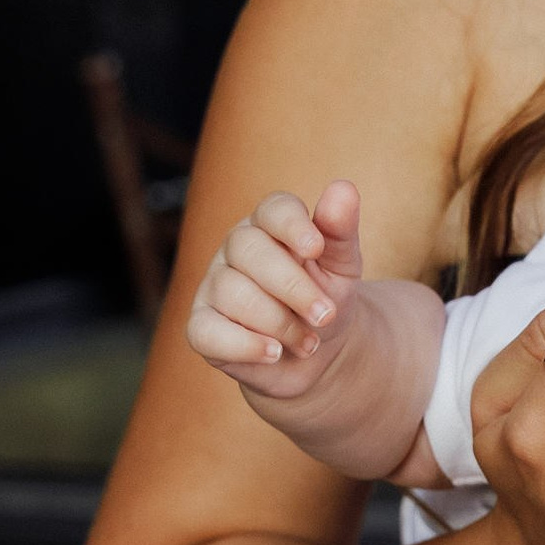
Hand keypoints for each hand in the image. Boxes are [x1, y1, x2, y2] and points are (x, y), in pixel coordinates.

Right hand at [184, 179, 424, 477]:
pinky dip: (244, 345)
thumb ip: (340, 229)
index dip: (292, 225)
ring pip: (232, 293)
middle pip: (248, 250)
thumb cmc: (326, 299)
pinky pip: (207, 332)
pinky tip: (274, 353)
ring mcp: (214, 286)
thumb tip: (343, 188)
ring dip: (279, 323)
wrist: (317, 355)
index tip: (316, 249)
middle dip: (292, 286)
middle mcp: (236, 249)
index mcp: (270, 226)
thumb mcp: (342, 267)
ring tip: (309, 342)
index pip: (272, 209)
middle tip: (325, 315)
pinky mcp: (202, 326)